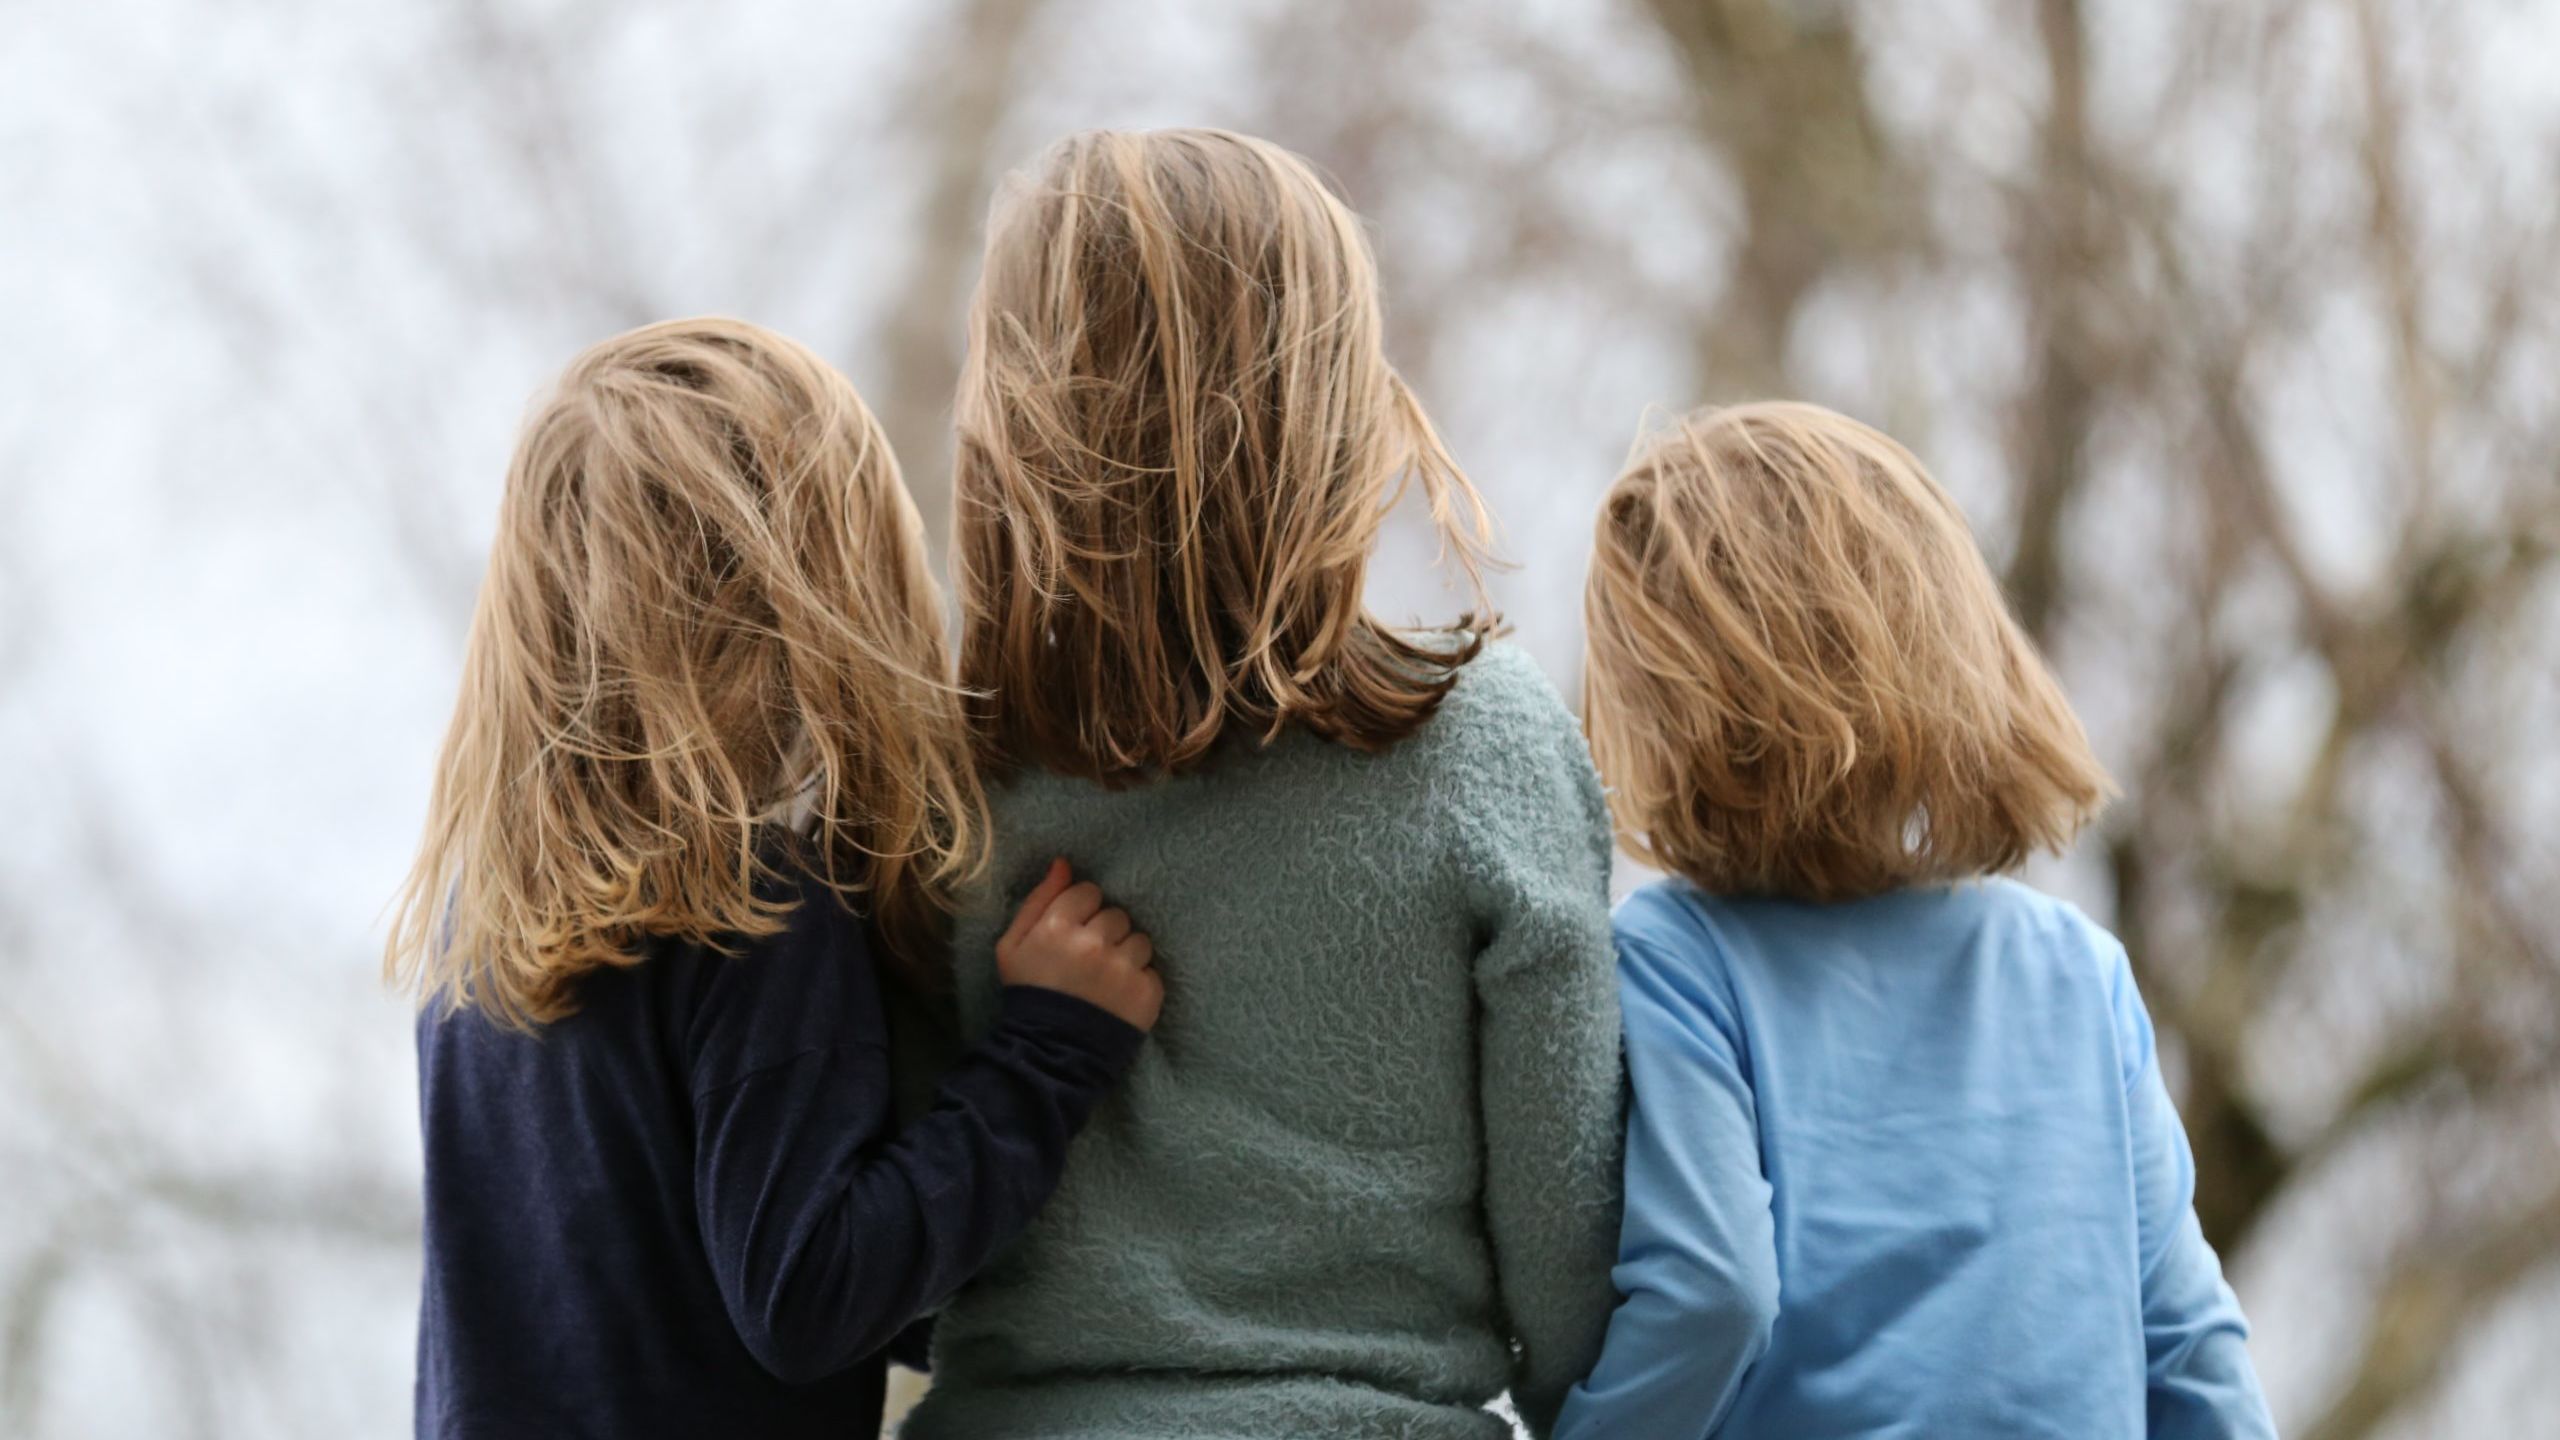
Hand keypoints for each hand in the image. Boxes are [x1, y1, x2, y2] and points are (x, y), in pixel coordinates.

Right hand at [995, 859, 1163, 1031]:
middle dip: (1104, 933)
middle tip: (1088, 960)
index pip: (1088, 892)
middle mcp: (1093, 944)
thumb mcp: (1012, 945)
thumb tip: (1064, 863)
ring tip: (1105, 979)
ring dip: (1126, 955)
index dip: (1082, 912)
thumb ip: (1039, 899)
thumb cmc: (1028, 994)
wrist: (1049, 1053)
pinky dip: (1139, 981)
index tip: (1073, 934)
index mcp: (1057, 928)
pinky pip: (1152, 970)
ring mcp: (1123, 969)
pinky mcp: (1146, 993)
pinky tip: (1118, 997)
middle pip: (1116, 915)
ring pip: (1139, 939)